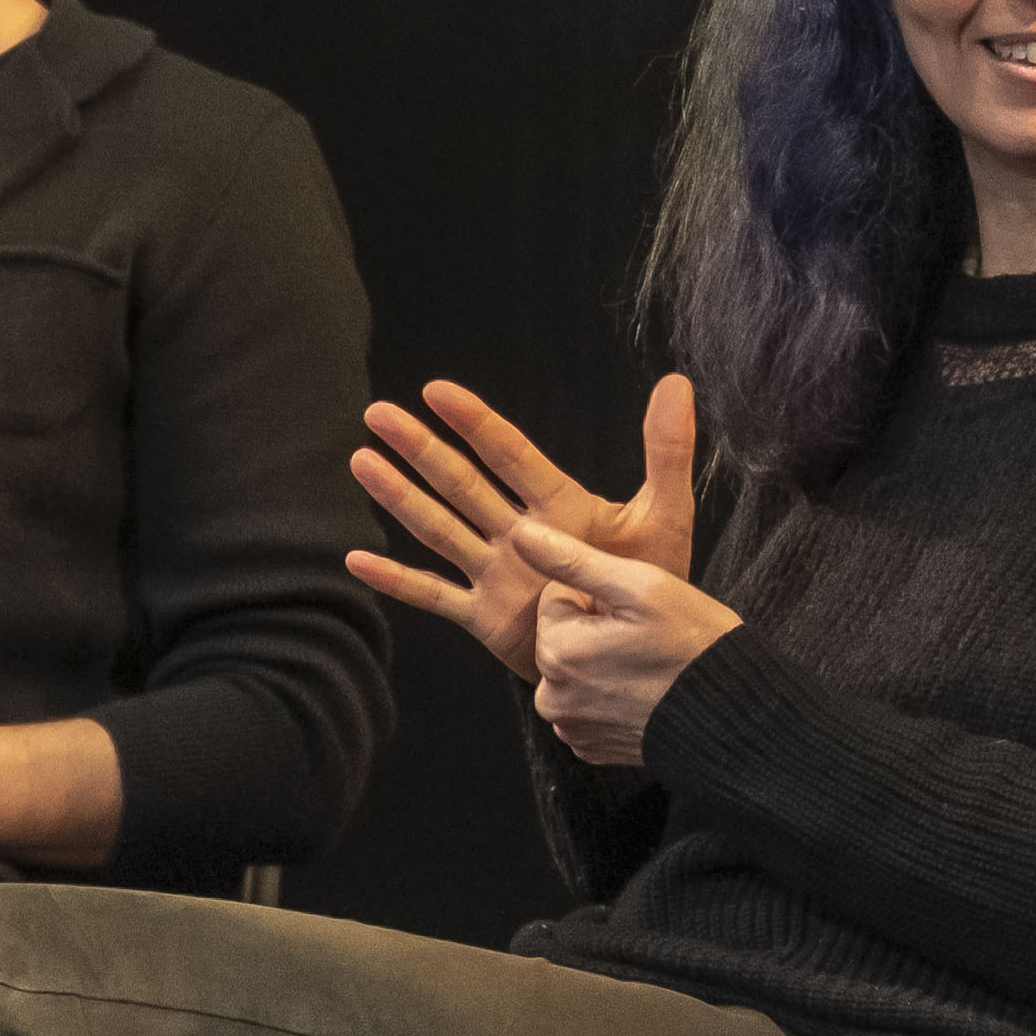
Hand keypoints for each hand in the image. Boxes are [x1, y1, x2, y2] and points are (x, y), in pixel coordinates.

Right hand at [349, 374, 699, 683]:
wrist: (641, 652)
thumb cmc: (652, 580)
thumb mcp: (665, 515)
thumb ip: (667, 452)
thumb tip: (677, 382)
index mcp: (557, 505)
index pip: (509, 454)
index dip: (474, 422)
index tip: (436, 390)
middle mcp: (517, 532)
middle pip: (460, 483)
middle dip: (419, 449)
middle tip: (377, 414)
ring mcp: (496, 573)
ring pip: (438, 528)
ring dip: (400, 496)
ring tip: (361, 461)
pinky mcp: (484, 617)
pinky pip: (433, 595)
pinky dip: (396, 580)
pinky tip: (358, 560)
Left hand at [500, 512, 740, 770]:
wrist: (736, 716)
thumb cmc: (694, 645)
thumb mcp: (641, 587)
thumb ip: (573, 560)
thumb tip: (521, 533)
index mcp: (557, 652)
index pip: (557, 598)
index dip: (599, 598)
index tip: (635, 614)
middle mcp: (552, 697)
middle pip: (561, 636)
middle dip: (596, 630)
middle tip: (646, 639)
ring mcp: (571, 727)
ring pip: (572, 670)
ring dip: (600, 663)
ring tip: (647, 667)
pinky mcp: (590, 748)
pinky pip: (585, 705)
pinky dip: (607, 696)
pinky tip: (643, 695)